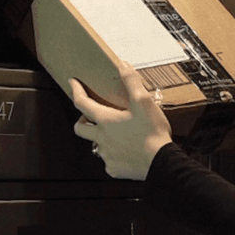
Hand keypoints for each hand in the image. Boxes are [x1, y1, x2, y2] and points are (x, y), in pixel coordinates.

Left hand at [70, 60, 172, 180]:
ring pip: (96, 145)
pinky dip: (114, 155)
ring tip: (114, 134)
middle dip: (82, 120)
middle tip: (89, 116)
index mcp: (106, 120)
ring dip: (101, 138)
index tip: (72, 84)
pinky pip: (109, 160)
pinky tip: (125, 151)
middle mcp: (102, 138)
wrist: (162, 162)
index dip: (76, 91)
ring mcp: (107, 155)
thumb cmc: (152, 134)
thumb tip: (123, 66)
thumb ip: (131, 82)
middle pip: (80, 128)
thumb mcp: (144, 102)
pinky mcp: (114, 168)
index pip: (82, 103)